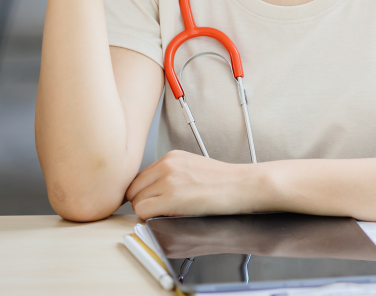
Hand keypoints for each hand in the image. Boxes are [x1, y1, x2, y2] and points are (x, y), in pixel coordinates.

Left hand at [125, 150, 259, 218]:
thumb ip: (171, 174)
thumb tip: (153, 191)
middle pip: (133, 189)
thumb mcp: (193, 167)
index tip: (152, 201)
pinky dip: (150, 218)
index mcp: (171, 157)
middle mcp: (166, 165)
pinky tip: (168, 216)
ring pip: (136, 201)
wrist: (242, 185)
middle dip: (142, 202)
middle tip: (159, 211)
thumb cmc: (224, 181)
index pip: (140, 177)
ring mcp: (168, 180)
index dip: (144, 192)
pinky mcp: (172, 197)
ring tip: (168, 213)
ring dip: (147, 211)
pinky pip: (143, 211)